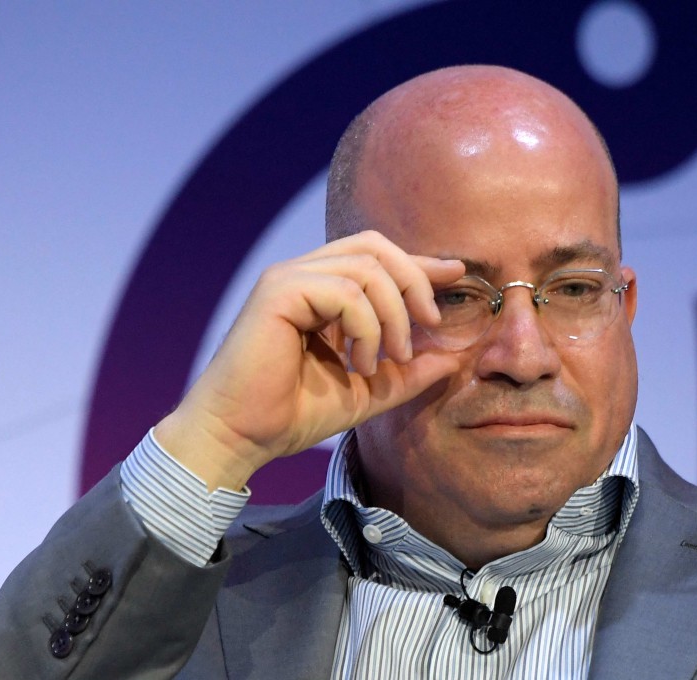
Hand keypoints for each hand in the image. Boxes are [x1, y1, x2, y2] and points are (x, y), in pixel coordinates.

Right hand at [153, 231, 464, 490]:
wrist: (241, 437)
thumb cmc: (294, 414)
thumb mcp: (369, 390)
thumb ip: (409, 371)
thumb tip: (455, 355)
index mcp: (321, 291)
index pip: (377, 257)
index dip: (418, 264)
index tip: (455, 274)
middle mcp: (303, 275)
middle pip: (375, 247)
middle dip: (414, 280)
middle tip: (432, 322)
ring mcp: (288, 279)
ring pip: (366, 268)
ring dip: (392, 315)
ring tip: (390, 358)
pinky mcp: (278, 292)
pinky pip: (345, 291)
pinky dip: (367, 327)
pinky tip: (360, 363)